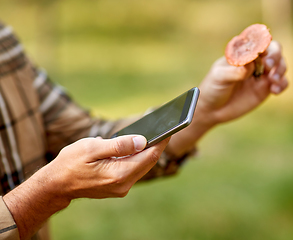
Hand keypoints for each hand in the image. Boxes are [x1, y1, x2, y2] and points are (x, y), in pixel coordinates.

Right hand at [50, 135, 168, 198]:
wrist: (56, 185)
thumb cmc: (70, 163)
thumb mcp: (91, 148)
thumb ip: (118, 145)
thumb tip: (141, 140)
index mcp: (119, 174)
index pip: (149, 156)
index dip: (161, 142)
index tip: (170, 128)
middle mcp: (124, 184)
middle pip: (148, 162)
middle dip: (158, 145)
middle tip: (166, 128)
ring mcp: (121, 188)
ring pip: (142, 166)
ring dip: (148, 151)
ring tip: (155, 134)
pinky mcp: (118, 187)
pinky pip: (134, 170)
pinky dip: (138, 158)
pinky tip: (139, 146)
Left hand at [167, 41, 286, 156]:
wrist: (212, 109)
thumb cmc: (212, 88)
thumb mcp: (219, 77)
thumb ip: (235, 71)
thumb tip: (251, 65)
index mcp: (242, 52)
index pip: (257, 41)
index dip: (264, 43)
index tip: (261, 53)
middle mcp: (254, 61)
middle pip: (274, 50)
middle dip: (275, 56)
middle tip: (269, 66)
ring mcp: (261, 74)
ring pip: (281, 65)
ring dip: (281, 70)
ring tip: (272, 80)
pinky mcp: (266, 89)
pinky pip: (281, 83)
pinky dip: (282, 84)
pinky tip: (274, 90)